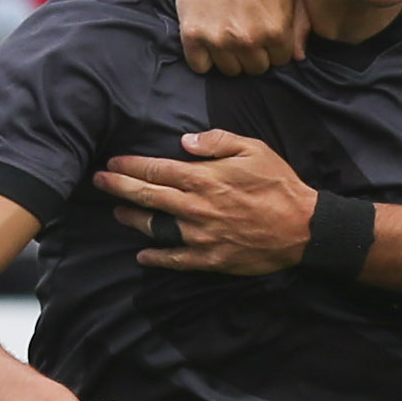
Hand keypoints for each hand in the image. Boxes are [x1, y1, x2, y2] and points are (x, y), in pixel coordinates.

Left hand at [96, 130, 313, 273]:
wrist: (303, 228)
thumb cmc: (278, 185)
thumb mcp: (253, 149)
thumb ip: (217, 141)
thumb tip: (184, 141)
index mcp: (204, 178)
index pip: (156, 170)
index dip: (130, 166)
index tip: (113, 163)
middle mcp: (195, 207)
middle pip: (147, 195)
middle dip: (119, 187)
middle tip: (98, 181)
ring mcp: (200, 235)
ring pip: (155, 227)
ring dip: (132, 218)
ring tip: (117, 211)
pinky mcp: (210, 259)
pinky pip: (175, 260)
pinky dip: (156, 258)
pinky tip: (142, 255)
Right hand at [172, 0, 306, 77]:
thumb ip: (302, 21)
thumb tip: (298, 57)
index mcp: (276, 29)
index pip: (281, 60)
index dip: (274, 45)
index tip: (264, 29)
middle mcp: (248, 39)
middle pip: (256, 69)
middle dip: (254, 52)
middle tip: (245, 28)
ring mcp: (219, 40)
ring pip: (230, 71)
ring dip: (230, 56)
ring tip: (228, 31)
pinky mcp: (192, 36)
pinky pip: (201, 67)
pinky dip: (203, 57)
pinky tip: (209, 36)